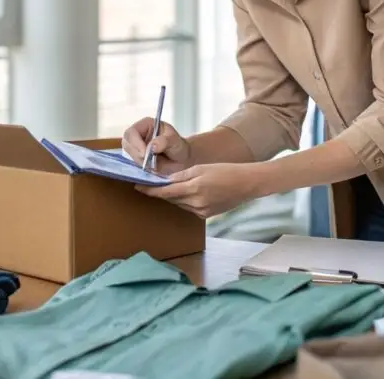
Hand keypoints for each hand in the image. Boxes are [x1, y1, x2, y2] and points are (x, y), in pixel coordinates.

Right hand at [121, 117, 192, 175]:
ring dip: (140, 161)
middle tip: (150, 161)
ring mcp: (136, 146)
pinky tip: (152, 166)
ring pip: (129, 155)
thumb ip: (164, 142)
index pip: (132, 132)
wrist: (181, 160)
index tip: (145, 154)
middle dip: (136, 154)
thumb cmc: (179, 146)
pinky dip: (141, 166)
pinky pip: (132, 163)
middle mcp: (138, 134)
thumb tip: (152, 146)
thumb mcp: (175, 142)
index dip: (135, 143)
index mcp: (146, 125)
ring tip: (154, 163)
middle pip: (126, 143)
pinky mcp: (136, 157)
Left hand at [136, 163, 260, 218]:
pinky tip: (189, 192)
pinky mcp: (206, 216)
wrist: (246, 184)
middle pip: (171, 198)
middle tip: (151, 183)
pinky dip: (185, 200)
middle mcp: (196, 204)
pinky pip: (189, 208)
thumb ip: (182, 176)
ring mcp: (201, 212)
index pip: (165, 192)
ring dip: (174, 196)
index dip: (149, 190)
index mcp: (193, 189)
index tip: (137, 186)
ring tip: (171, 186)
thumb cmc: (225, 171)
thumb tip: (166, 181)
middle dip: (161, 191)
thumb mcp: (200, 168)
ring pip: (179, 203)